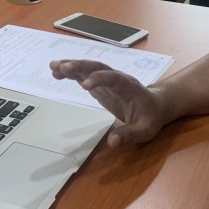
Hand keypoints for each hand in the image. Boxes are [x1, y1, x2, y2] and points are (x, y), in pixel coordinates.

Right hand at [50, 59, 167, 147]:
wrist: (154, 106)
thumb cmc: (151, 117)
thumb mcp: (144, 130)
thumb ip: (129, 135)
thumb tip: (113, 142)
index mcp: (129, 87)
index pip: (114, 78)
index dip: (99, 79)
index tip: (84, 85)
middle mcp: (116, 78)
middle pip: (98, 67)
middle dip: (80, 66)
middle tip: (62, 68)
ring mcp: (107, 80)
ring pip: (89, 68)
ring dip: (72, 66)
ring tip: (53, 66)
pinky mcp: (100, 85)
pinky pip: (84, 75)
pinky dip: (71, 73)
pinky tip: (57, 73)